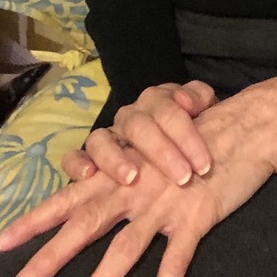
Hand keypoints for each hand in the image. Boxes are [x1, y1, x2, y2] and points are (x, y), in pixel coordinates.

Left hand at [0, 138, 273, 276]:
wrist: (248, 127)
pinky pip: (174, 264)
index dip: (35, 219)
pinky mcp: (195, 219)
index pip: (70, 196)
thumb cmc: (201, 134)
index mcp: (123, 172)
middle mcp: (135, 188)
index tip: (1, 243)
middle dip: (48, 258)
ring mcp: (164, 204)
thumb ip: (130, 168)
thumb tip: (101, 184)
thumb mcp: (157, 147)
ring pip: (123, 253)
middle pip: (84, 225)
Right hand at [62, 80, 217, 188]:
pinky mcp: (89, 157)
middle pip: (139, 126)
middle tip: (183, 178)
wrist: (174, 138)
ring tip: (132, 178)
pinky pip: (73, 157)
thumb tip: (185, 101)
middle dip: (162, 152)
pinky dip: (77, 165)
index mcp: (156, 101)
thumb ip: (199, 97)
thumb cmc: (191, 128)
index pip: (169, 111)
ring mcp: (108, 136)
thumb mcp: (203, 108)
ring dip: (115, 159)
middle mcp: (129, 116)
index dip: (187, 137)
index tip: (203, 164)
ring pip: (101, 139)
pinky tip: (88, 176)